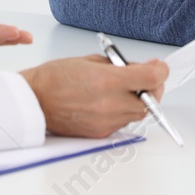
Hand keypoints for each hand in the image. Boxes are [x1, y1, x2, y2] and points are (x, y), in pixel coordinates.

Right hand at [19, 54, 168, 137]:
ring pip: (139, 113)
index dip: (160, 71)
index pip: (152, 79)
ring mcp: (106, 122)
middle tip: (146, 78)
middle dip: (153, 88)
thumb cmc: (54, 78)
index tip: (159, 67)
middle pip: (152, 100)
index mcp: (107, 81)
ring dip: (139, 100)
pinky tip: (110, 102)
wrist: (34, 101)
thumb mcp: (90, 60)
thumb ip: (120, 65)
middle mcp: (110, 104)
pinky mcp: (101, 133)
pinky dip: (123, 111)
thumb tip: (142, 68)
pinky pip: (123, 122)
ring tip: (124, 90)